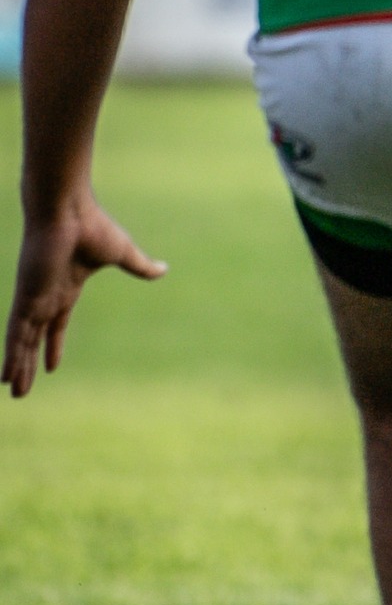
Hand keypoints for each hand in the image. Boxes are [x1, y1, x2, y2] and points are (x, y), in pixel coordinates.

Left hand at [6, 196, 164, 396]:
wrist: (66, 210)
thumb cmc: (93, 226)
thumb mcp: (122, 254)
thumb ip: (140, 267)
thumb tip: (164, 269)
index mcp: (65, 286)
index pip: (56, 323)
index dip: (52, 345)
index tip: (50, 366)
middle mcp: (45, 296)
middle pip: (34, 338)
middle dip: (28, 363)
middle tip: (20, 389)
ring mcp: (33, 298)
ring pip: (22, 342)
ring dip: (18, 368)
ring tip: (14, 394)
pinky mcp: (26, 298)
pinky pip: (16, 335)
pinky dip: (12, 356)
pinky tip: (6, 376)